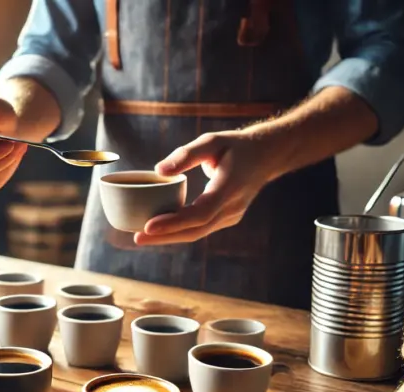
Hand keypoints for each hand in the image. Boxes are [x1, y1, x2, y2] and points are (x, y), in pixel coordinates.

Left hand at [134, 130, 282, 245]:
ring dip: (170, 236)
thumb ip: (186, 155)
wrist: (266, 156)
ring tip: (142, 236)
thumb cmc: (235, 146)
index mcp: (229, 187)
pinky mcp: (227, 218)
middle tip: (138, 238)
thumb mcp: (211, 141)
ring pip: (198, 233)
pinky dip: (180, 230)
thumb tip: (158, 170)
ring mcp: (232, 215)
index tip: (148, 226)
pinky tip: (160, 229)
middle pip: (195, 230)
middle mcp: (232, 206)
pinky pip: (201, 228)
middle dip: (165, 236)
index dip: (174, 222)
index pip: (200, 213)